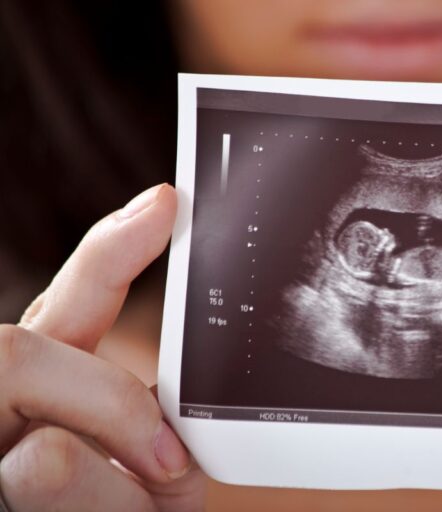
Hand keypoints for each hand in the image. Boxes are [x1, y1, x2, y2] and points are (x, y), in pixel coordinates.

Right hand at [0, 184, 205, 511]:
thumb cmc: (128, 506)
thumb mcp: (146, 453)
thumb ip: (141, 411)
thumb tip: (172, 393)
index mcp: (43, 384)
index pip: (66, 299)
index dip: (113, 248)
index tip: (166, 204)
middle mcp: (0, 409)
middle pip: (16, 353)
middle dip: (109, 404)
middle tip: (165, 458)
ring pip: (42, 454)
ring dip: (115, 493)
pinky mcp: (2, 500)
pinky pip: (53, 496)